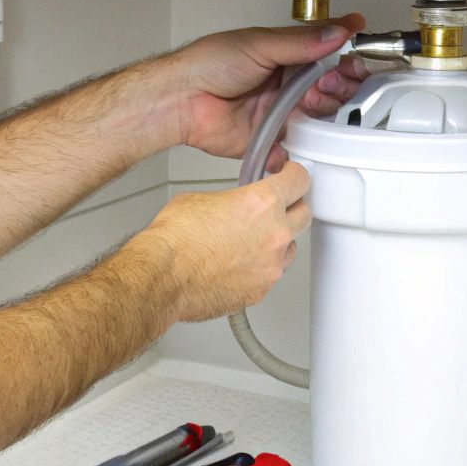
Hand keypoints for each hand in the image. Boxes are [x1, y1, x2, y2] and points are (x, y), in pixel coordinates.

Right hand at [129, 162, 310, 321]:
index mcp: (261, 204)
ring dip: (277, 242)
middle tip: (277, 207)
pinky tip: (239, 264)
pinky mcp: (261, 290)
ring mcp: (270, 265)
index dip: (295, 176)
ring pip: (290, 248)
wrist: (162, 277)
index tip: (292, 177)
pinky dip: (260, 268)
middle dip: (292, 208)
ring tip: (251, 241)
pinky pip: (271, 274)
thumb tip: (230, 205)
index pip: (299, 181)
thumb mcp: (200, 199)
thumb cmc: (174, 241)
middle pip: (304, 214)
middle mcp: (273, 234)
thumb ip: (229, 200)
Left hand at [159, 16, 371, 172]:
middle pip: (331, 90)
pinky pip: (294, 148)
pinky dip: (300, 147)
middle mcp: (287, 86)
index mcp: (287, 57)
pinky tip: (300, 135)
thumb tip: (338, 31)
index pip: (329, 57)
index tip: (354, 61)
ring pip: (319, 118)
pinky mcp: (269, 140)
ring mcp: (280, 114)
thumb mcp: (260, 44)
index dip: (346, 60)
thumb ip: (301, 43)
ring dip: (323, 111)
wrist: (181, 100)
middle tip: (328, 83)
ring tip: (311, 102)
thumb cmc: (209, 64)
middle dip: (339, 87)